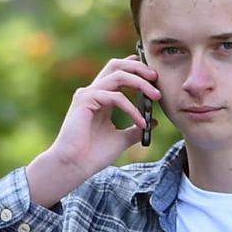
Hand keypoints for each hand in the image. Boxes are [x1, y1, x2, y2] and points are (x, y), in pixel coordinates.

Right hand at [26, 57, 160, 207]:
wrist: (74, 166)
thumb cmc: (94, 155)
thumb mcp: (122, 139)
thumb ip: (136, 129)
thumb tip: (154, 122)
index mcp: (102, 98)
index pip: (118, 73)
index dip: (135, 69)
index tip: (155, 77)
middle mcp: (94, 92)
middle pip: (116, 65)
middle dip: (138, 67)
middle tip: (156, 77)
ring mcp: (88, 94)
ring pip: (117, 75)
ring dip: (140, 83)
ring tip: (156, 96)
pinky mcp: (85, 100)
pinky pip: (115, 97)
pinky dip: (131, 108)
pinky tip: (141, 123)